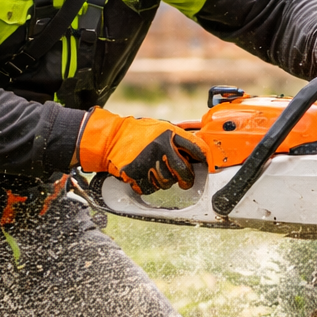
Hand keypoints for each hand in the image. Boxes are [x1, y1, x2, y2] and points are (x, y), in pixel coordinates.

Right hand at [78, 109, 206, 194]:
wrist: (111, 138)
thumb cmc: (138, 133)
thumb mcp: (159, 128)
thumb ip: (177, 137)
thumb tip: (198, 150)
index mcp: (168, 133)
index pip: (195, 148)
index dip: (203, 158)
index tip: (205, 164)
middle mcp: (160, 147)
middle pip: (183, 171)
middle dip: (187, 179)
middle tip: (185, 182)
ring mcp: (148, 162)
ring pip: (167, 183)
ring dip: (164, 182)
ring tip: (156, 171)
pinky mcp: (136, 174)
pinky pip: (151, 188)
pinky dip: (150, 186)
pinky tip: (145, 175)